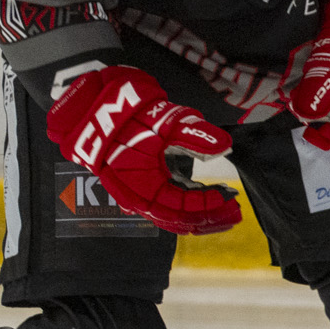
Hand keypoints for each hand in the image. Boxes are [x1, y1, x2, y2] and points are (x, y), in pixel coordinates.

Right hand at [46, 65, 241, 235]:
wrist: (94, 109)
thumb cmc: (129, 116)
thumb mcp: (165, 121)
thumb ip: (195, 135)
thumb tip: (225, 146)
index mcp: (142, 185)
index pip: (179, 206)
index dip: (205, 205)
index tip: (228, 196)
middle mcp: (137, 196)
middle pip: (177, 219)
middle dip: (208, 219)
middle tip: (235, 214)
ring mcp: (135, 194)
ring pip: (170, 217)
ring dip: (198, 217)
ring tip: (225, 214)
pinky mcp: (138, 188)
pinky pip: (163, 208)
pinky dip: (184, 210)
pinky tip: (203, 208)